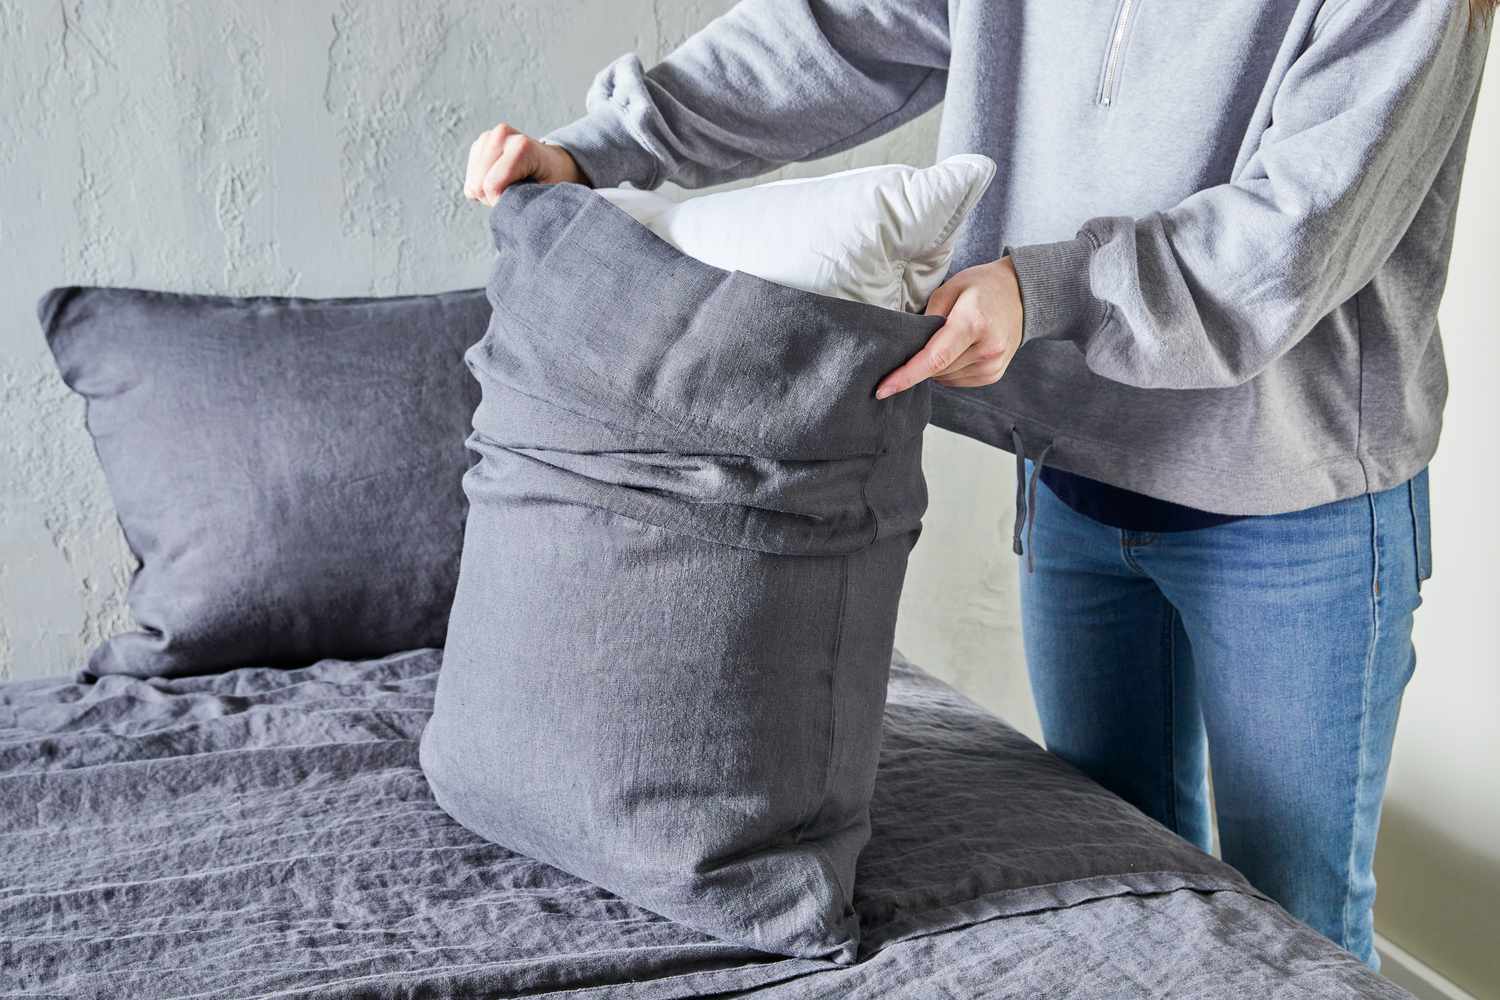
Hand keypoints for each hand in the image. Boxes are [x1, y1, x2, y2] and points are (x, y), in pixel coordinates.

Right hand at [463, 123, 586, 205]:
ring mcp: (488, 136)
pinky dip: (483, 188)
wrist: (554, 164)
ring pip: (472, 184)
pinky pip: (470, 180)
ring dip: (488, 193)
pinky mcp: (479, 143)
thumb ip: (522, 199)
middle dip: (493, 197)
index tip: (520, 199)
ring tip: (510, 187)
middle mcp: (502, 135)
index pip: (491, 185)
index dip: (501, 202)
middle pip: (478, 184)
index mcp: (521, 146)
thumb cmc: (552, 181)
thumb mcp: (546, 194)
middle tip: (516, 193)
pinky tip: (500, 182)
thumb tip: (493, 198)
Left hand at [875, 257, 1022, 398]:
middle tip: (920, 340)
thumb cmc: (981, 286)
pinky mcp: (994, 374)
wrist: (1020, 293)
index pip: (933, 359)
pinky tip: (958, 350)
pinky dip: (949, 370)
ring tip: (948, 339)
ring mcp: (993, 365)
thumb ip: (927, 318)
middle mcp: (986, 349)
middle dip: (919, 363)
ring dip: (936, 366)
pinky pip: (958, 381)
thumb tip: (907, 347)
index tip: (882, 389)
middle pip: (936, 370)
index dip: (905, 377)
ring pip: (945, 378)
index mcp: (973, 324)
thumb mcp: (949, 289)